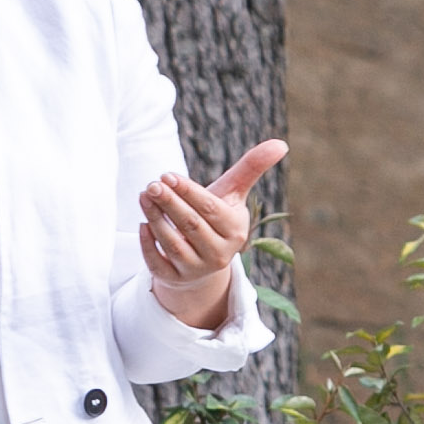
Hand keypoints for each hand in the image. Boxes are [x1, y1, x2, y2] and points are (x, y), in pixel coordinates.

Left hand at [142, 140, 285, 327]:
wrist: (204, 258)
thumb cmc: (217, 216)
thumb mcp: (233, 193)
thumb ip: (251, 168)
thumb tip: (281, 143)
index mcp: (235, 231)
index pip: (210, 209)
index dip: (188, 192)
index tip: (168, 175)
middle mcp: (219, 254)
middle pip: (191, 225)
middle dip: (170, 203)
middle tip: (152, 184)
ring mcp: (196, 269)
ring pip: (173, 244)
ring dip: (156, 219)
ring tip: (143, 196)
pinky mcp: (175, 279)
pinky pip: (158, 264)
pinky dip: (148, 245)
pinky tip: (142, 225)